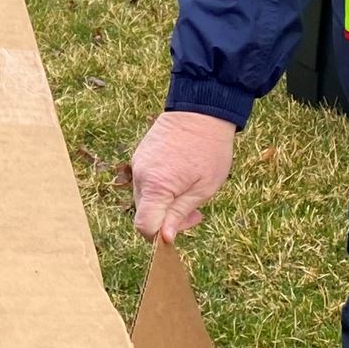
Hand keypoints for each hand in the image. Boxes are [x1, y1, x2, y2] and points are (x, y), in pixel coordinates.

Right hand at [131, 111, 239, 244]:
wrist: (202, 110)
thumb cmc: (210, 149)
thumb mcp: (203, 188)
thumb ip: (180, 213)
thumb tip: (164, 238)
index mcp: (156, 186)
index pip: (144, 226)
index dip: (159, 236)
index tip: (179, 231)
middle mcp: (141, 176)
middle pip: (145, 213)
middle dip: (166, 220)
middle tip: (195, 212)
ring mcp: (138, 164)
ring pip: (146, 198)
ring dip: (164, 204)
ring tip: (190, 191)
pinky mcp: (141, 155)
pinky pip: (146, 182)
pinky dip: (160, 188)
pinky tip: (180, 178)